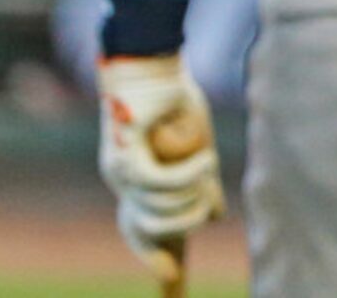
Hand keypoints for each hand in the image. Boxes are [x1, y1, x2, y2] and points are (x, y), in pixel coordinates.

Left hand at [98, 54, 223, 283]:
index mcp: (134, 178)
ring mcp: (120, 170)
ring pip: (159, 208)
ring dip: (190, 195)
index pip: (139, 229)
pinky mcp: (127, 154)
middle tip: (207, 206)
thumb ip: (200, 182)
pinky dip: (187, 176)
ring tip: (208, 167)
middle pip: (152, 229)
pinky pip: (160, 182)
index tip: (167, 275)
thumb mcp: (194, 145)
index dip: (153, 254)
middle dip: (184, 223)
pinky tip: (205, 160)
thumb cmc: (173, 97)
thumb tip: (215, 216)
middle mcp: (122, 180)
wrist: (151, 60)